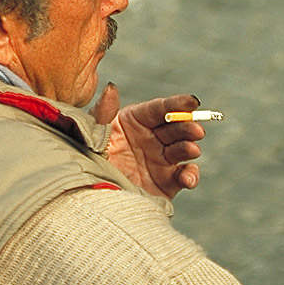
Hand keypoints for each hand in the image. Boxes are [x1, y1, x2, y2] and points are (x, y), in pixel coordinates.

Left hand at [91, 82, 205, 199]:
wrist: (88, 197)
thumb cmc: (87, 160)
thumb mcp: (91, 134)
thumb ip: (102, 112)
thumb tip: (110, 88)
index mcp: (135, 121)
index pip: (159, 109)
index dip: (177, 104)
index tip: (192, 102)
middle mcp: (151, 138)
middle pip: (175, 127)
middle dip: (188, 127)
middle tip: (196, 130)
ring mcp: (161, 160)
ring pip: (183, 149)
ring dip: (190, 148)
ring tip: (192, 150)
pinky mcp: (167, 182)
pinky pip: (184, 176)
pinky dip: (190, 176)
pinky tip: (187, 178)